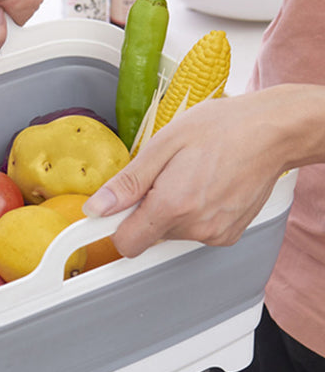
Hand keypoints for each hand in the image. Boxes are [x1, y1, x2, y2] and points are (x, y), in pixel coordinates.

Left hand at [83, 89, 291, 256]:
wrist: (272, 131)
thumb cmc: (222, 128)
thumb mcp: (163, 144)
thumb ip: (128, 183)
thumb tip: (98, 208)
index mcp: (173, 205)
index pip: (126, 243)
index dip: (114, 227)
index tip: (111, 212)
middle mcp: (195, 227)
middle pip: (148, 235)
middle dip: (145, 210)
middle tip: (162, 178)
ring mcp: (215, 234)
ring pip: (171, 233)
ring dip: (170, 211)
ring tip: (188, 177)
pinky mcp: (228, 235)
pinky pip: (194, 231)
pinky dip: (191, 214)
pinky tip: (204, 188)